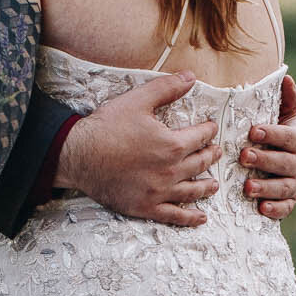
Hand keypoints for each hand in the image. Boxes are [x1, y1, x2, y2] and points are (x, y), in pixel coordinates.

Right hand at [56, 73, 220, 227]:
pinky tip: (200, 218)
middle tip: (216, 152)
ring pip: (192, 191)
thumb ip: (166, 88)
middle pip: (200, 163)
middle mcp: (170, 171)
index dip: (209, 130)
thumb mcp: (138, 100)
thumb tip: (190, 77)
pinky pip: (174, 216)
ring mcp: (159, 192)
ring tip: (214, 184)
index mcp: (172, 145)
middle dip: (211, 156)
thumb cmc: (106, 128)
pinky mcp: (146, 207)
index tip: (211, 128)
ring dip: (206, 187)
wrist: (78, 156)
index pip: (200, 136)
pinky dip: (190, 217)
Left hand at [239, 72, 295, 221]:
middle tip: (243, 156)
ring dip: (266, 187)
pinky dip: (275, 209)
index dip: (272, 134)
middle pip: (285, 162)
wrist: (276, 163)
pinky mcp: (288, 201)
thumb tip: (287, 77)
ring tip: (247, 186)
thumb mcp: (282, 115)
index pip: (288, 136)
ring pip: (284, 187)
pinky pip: (286, 208)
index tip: (253, 131)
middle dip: (265, 160)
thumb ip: (286, 99)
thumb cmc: (274, 135)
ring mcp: (293, 182)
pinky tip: (261, 208)